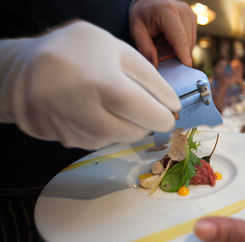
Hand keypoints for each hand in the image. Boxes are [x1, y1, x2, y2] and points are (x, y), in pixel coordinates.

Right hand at [0, 21, 180, 149]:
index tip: (167, 114)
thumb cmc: (75, 51)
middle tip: (138, 104)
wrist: (24, 69)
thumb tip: (174, 105)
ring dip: (125, 125)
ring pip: (119, 139)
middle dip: (145, 121)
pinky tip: (94, 110)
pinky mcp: (67, 141)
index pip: (147, 114)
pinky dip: (106, 129)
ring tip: (111, 102)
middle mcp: (88, 114)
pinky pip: (100, 142)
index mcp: (104, 85)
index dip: (162, 117)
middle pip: (134, 132)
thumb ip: (149, 75)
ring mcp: (75, 131)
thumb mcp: (115, 48)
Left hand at [129, 0, 196, 67]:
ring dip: (177, 49)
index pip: (179, 38)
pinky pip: (190, 42)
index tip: (187, 67)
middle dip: (174, 53)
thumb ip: (145, 49)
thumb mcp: (137, 32)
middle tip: (157, 46)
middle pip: (185, 44)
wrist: (148, 4)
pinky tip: (170, 38)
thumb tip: (156, 65)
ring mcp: (190, 15)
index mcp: (168, 11)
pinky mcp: (193, 20)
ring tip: (163, 39)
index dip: (183, 54)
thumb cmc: (142, 17)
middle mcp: (183, 11)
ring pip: (189, 45)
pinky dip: (181, 45)